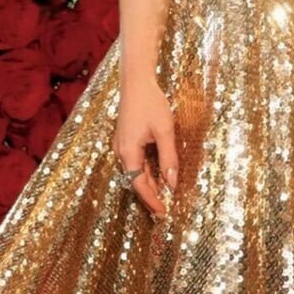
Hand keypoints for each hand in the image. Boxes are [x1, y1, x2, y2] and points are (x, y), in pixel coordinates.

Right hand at [114, 78, 176, 222]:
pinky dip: (145, 172)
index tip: (163, 212)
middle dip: (150, 195)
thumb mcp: (164, 131)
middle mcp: (120, 152)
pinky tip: (156, 175)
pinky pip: (134, 162)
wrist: (136, 81)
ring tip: (163, 196)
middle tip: (165, 209)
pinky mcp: (125, 140)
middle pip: (135, 181)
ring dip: (148, 184)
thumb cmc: (151, 103)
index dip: (152, 200)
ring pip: (134, 172)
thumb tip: (172, 182)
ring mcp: (121, 146)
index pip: (139, 185)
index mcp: (128, 152)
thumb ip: (169, 158)